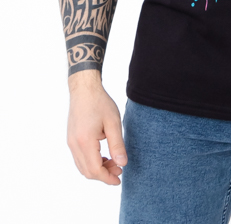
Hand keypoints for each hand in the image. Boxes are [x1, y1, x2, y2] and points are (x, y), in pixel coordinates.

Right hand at [67, 70, 127, 184]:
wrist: (84, 89)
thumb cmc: (100, 102)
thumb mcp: (113, 122)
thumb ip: (117, 145)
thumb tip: (122, 164)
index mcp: (85, 141)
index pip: (95, 170)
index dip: (107, 178)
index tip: (119, 179)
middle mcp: (74, 145)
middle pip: (87, 171)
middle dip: (104, 174)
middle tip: (120, 168)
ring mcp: (70, 142)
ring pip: (82, 167)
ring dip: (97, 169)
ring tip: (113, 162)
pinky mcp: (70, 139)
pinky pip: (79, 158)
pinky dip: (91, 162)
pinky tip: (103, 156)